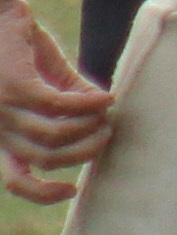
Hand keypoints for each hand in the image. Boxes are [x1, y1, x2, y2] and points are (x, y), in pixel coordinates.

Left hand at [0, 0, 111, 203]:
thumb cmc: (14, 42)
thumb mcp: (41, 79)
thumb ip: (67, 98)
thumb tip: (103, 112)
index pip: (13, 179)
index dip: (42, 193)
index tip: (72, 190)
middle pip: (44, 159)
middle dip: (81, 154)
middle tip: (105, 138)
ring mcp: (3, 108)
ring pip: (54, 136)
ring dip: (88, 131)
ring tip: (107, 118)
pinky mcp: (16, 86)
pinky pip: (61, 106)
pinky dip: (88, 106)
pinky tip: (108, 99)